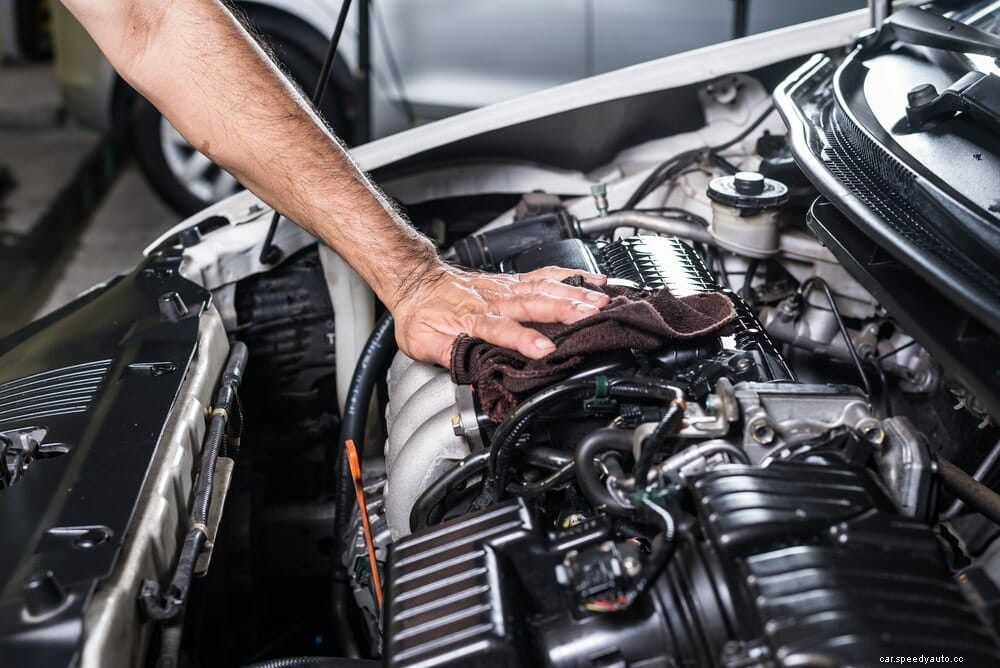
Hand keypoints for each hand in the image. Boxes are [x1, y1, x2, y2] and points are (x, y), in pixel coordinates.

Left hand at [391, 265, 609, 366]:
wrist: (417, 280)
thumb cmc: (421, 313)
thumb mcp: (421, 341)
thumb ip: (446, 355)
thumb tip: (469, 372)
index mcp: (472, 317)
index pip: (500, 329)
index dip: (522, 339)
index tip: (544, 349)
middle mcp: (494, 299)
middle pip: (533, 302)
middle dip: (564, 309)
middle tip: (591, 314)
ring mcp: (506, 287)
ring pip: (544, 287)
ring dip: (573, 293)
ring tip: (600, 299)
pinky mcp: (514, 281)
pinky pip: (545, 275)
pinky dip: (571, 276)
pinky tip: (593, 280)